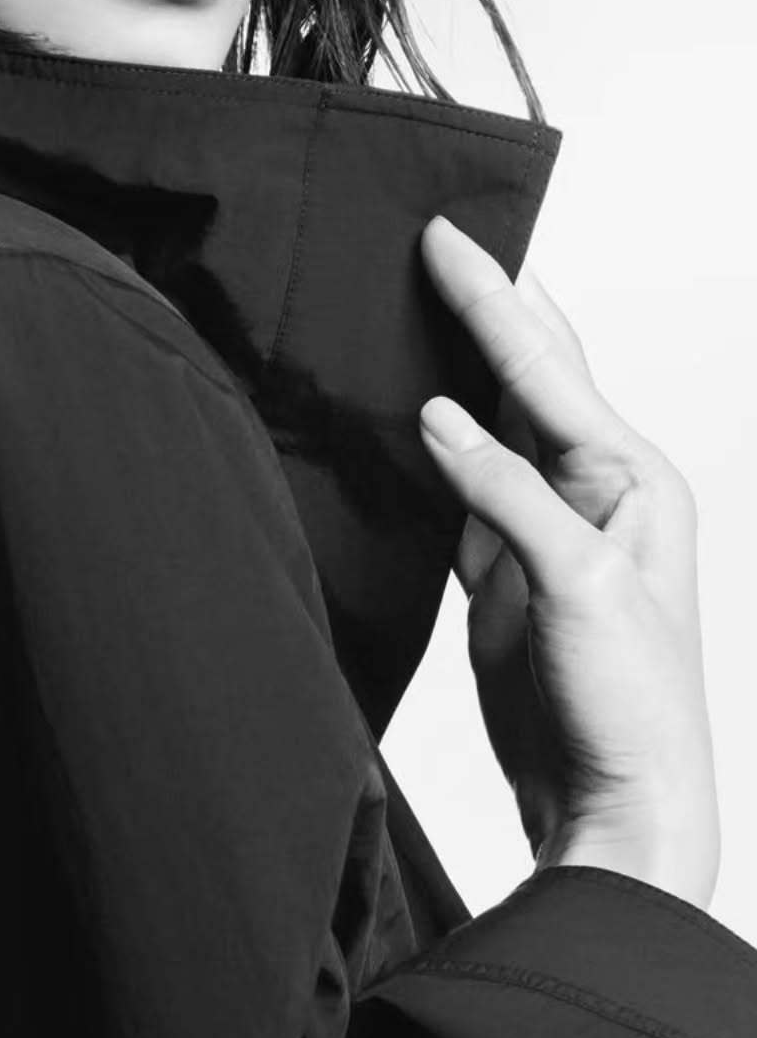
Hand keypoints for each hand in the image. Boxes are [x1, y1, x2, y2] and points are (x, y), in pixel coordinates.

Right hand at [416, 215, 719, 907]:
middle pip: (529, 373)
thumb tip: (436, 414)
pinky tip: (407, 406)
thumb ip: (505, 492)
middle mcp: (592, 489)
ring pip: (493, 419)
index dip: (490, 298)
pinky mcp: (502, 566)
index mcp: (630, 479)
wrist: (617, 801)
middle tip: (436, 238)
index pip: (544, 367)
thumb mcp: (575, 585)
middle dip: (485, 304)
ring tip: (416, 298)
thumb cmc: (629, 702)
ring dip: (456, 360)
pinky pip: (462, 480)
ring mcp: (545, 526)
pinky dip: (431, 439)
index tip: (444, 236)